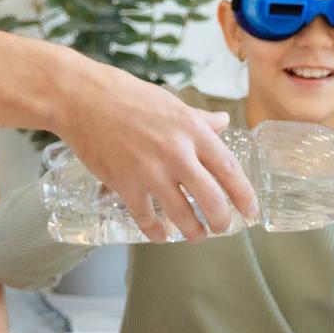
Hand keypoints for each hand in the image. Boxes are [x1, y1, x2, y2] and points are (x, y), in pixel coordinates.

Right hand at [58, 64, 258, 242]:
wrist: (82, 99)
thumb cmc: (127, 97)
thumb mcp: (172, 103)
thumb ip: (199, 119)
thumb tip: (223, 122)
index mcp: (192, 131)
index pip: (229, 169)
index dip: (244, 195)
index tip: (250, 211)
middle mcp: (177, 153)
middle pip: (211, 199)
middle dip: (221, 221)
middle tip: (222, 228)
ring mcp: (150, 171)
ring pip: (181, 214)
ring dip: (193, 231)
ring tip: (196, 236)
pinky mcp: (124, 184)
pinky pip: (146, 217)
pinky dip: (155, 231)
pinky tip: (160, 234)